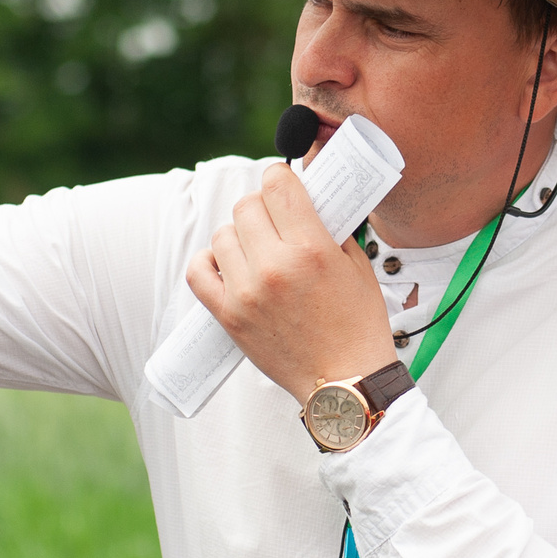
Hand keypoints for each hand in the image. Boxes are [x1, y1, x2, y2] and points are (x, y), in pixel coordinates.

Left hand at [185, 161, 396, 400]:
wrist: (345, 381)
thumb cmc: (358, 325)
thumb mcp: (357, 266)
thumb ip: (331, 227)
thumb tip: (306, 199)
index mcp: (311, 249)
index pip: (277, 185)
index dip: (279, 176)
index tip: (284, 184)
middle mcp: (274, 266)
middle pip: (246, 206)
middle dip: (261, 206)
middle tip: (274, 220)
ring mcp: (247, 292)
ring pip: (222, 235)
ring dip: (238, 234)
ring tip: (256, 248)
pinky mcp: (229, 315)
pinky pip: (198, 272)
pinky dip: (207, 262)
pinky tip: (226, 264)